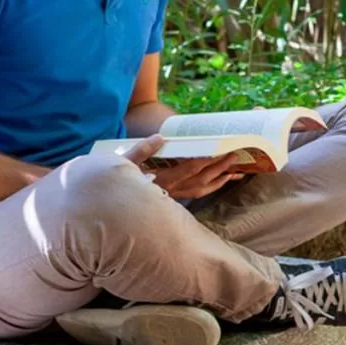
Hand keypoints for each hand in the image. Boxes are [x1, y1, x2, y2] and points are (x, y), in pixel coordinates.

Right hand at [117, 137, 244, 198]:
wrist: (110, 207)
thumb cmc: (115, 183)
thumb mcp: (124, 164)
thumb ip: (141, 150)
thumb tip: (159, 137)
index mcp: (160, 180)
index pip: (188, 169)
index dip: (206, 159)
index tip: (221, 149)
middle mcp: (170, 191)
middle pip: (201, 180)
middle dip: (219, 168)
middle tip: (235, 155)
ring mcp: (172, 198)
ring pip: (202, 190)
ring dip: (219, 180)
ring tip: (235, 172)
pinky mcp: (173, 201)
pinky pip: (197, 194)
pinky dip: (210, 188)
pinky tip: (220, 181)